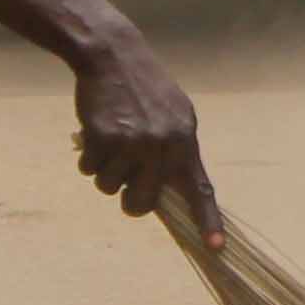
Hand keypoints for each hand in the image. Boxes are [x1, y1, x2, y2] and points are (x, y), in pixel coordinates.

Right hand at [68, 23, 212, 225]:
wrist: (113, 55)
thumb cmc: (145, 88)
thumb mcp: (176, 114)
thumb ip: (176, 151)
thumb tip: (170, 191)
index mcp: (185, 140)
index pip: (199, 188)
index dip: (208, 220)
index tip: (216, 248)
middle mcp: (161, 145)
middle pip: (142, 203)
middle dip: (130, 200)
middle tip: (126, 180)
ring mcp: (130, 143)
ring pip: (110, 188)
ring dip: (106, 172)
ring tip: (110, 142)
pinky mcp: (101, 138)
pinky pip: (89, 170)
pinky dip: (88, 158)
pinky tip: (94, 133)